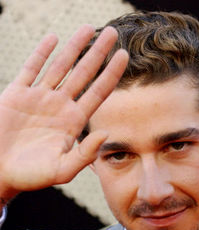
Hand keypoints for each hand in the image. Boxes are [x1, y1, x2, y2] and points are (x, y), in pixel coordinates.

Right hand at [0, 24, 127, 200]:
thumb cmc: (31, 176)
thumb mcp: (62, 169)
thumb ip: (85, 154)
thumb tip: (107, 133)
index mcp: (74, 121)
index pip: (98, 93)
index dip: (112, 74)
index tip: (124, 56)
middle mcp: (61, 106)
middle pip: (84, 73)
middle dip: (98, 53)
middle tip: (113, 33)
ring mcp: (39, 98)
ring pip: (60, 66)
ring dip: (74, 46)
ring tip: (89, 28)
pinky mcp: (16, 94)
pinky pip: (31, 68)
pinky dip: (41, 53)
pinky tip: (53, 38)